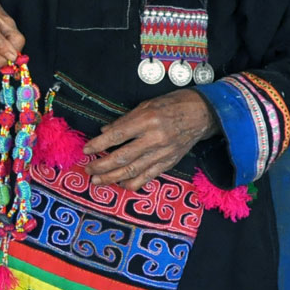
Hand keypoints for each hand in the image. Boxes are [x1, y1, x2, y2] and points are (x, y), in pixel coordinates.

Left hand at [83, 91, 217, 191]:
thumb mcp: (146, 105)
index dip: (99, 144)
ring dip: (112, 178)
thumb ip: (124, 120)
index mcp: (147, 120)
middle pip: (122, 157)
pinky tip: (121, 184)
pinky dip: (133, 183)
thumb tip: (104, 131)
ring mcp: (163, 153)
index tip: (86, 149)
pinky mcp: (169, 162)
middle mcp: (155, 139)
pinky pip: (148, 177)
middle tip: (88, 169)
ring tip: (97, 181)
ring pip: (133, 170)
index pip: (117, 135)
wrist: (203, 114)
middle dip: (101, 166)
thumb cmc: (172, 105)